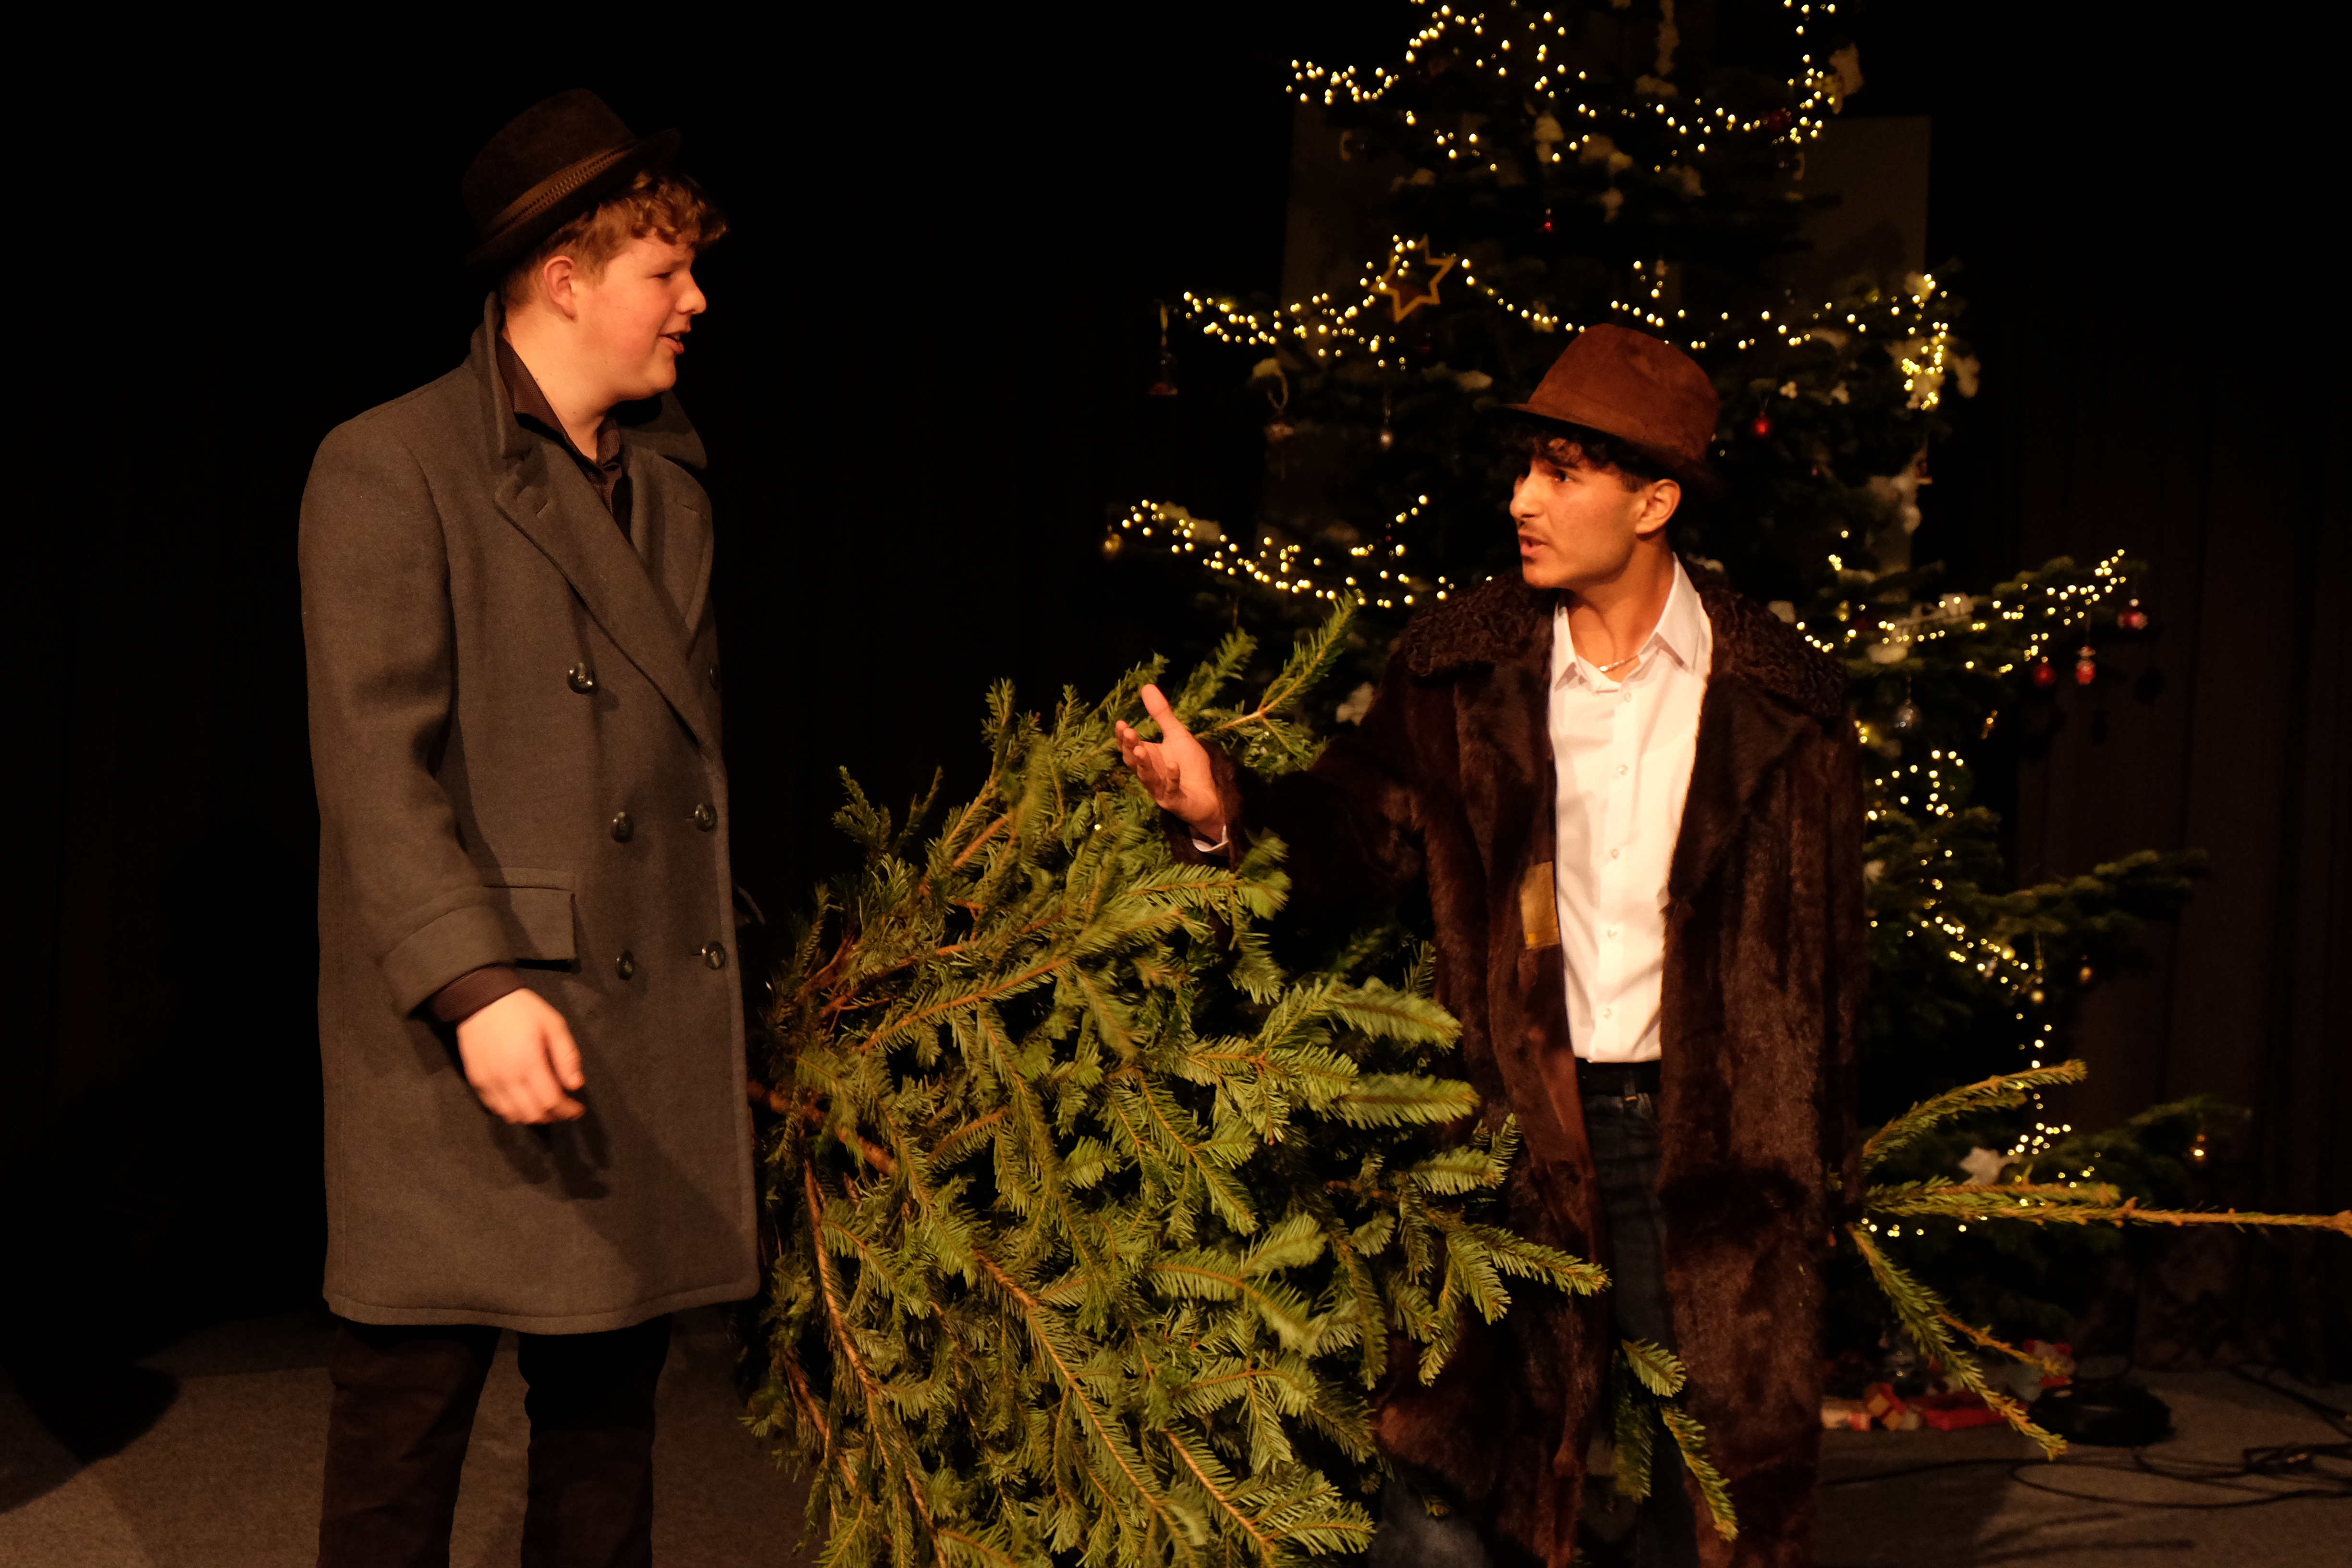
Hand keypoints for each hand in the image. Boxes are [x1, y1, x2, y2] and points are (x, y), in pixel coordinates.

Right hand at [456, 987, 585, 1124]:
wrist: (480, 1000)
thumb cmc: (521, 1010)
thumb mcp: (553, 1024)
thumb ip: (567, 1056)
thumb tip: (576, 1085)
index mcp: (529, 1063)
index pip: (551, 1101)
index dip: (568, 1110)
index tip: (578, 1110)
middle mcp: (507, 1078)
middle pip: (533, 1114)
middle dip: (553, 1116)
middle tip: (564, 1109)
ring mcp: (489, 1082)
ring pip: (512, 1116)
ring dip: (532, 1117)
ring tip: (545, 1108)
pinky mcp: (476, 1081)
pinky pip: (495, 1108)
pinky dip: (511, 1112)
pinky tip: (522, 1102)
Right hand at [1114, 684, 1225, 840]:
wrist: (1211, 795)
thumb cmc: (1191, 766)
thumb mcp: (1177, 735)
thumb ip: (1161, 715)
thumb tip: (1146, 687)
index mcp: (1148, 758)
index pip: (1129, 747)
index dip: (1123, 737)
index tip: (1121, 723)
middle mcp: (1150, 774)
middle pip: (1134, 762)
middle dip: (1129, 747)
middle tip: (1128, 732)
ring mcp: (1160, 790)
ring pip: (1147, 778)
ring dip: (1143, 764)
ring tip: (1140, 749)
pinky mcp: (1174, 801)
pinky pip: (1170, 790)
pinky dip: (1171, 778)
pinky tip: (1172, 764)